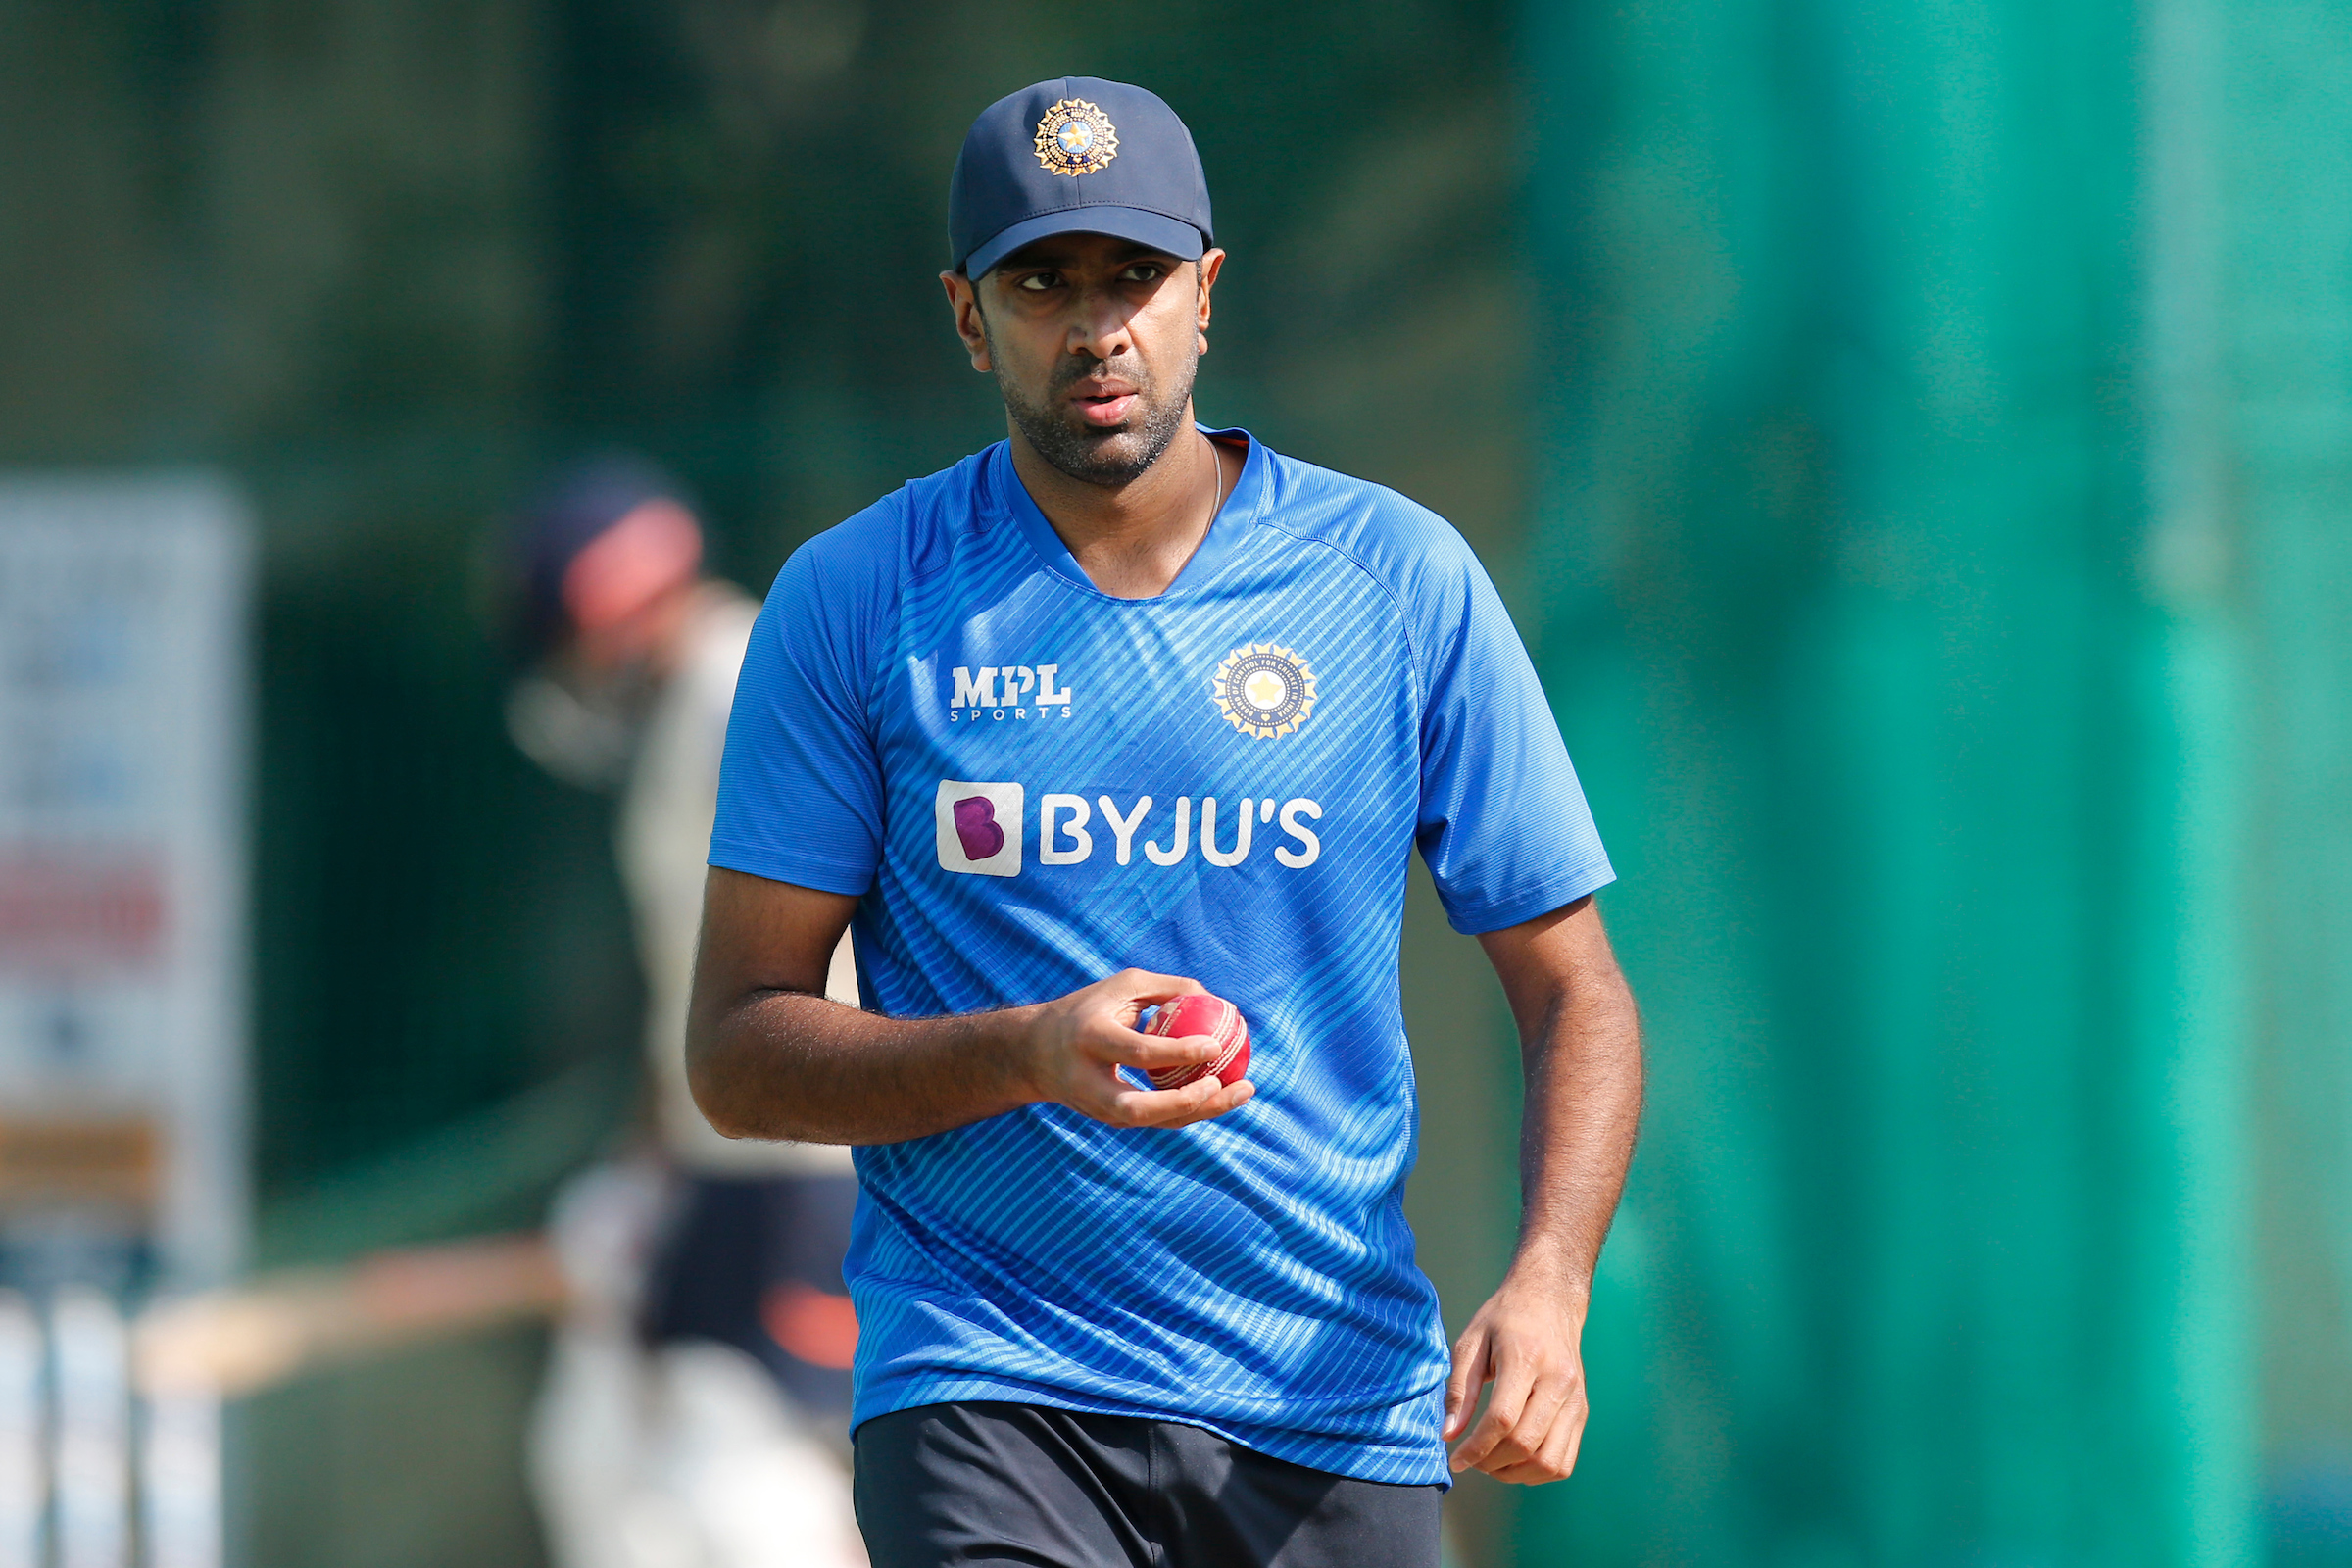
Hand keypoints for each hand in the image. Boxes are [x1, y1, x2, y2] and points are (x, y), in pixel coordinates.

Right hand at [1022, 968, 1254, 1129]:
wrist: (1034, 1054)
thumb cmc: (1089, 1009)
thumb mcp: (1123, 986)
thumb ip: (1169, 989)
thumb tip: (1217, 1002)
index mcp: (1089, 1038)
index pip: (1139, 1053)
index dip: (1180, 1051)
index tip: (1217, 1045)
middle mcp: (1089, 1081)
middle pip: (1140, 1108)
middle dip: (1187, 1102)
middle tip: (1225, 1084)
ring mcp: (1097, 1109)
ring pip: (1153, 1122)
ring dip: (1200, 1112)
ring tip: (1242, 1091)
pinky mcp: (1109, 1120)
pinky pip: (1157, 1120)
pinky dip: (1192, 1110)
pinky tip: (1223, 1093)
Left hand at [1442, 1267, 1589, 1483]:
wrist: (1550, 1300)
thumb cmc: (1505, 1318)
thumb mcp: (1471, 1342)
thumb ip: (1460, 1389)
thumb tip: (1449, 1434)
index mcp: (1526, 1357)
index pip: (1502, 1418)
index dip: (1476, 1447)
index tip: (1455, 1459)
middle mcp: (1558, 1381)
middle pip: (1526, 1443)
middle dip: (1491, 1463)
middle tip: (1470, 1459)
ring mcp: (1575, 1399)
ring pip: (1550, 1461)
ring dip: (1515, 1473)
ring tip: (1491, 1464)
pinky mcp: (1582, 1411)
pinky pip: (1565, 1460)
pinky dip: (1538, 1472)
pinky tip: (1516, 1461)